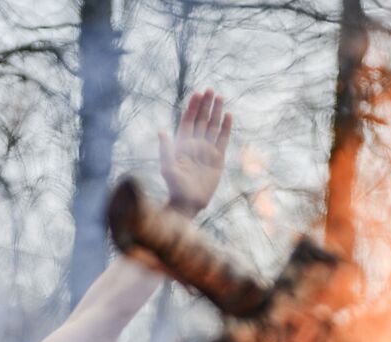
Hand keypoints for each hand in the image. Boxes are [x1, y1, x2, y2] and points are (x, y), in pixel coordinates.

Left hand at [159, 90, 232, 217]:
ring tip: (220, 97)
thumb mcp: (167, 168)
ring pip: (213, 126)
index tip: (197, 93)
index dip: (193, 107)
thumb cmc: (175, 187)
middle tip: (210, 90)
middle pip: (202, 119)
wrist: (188, 203)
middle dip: (206, 105)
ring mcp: (207, 150)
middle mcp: (195, 144)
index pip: (189, 120)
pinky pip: (223, 139)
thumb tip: (161, 131)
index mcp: (182, 143)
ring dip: (216, 112)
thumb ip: (165, 149)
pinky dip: (225, 127)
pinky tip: (228, 115)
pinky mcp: (218, 158)